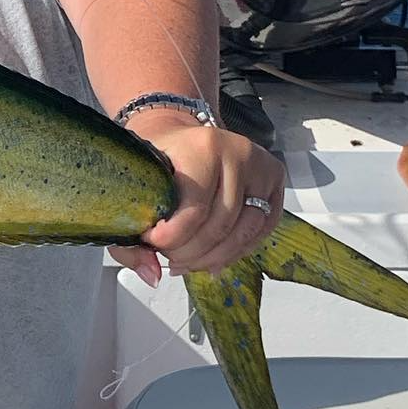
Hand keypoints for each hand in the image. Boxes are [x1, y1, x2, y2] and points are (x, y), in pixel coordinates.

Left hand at [112, 121, 284, 279]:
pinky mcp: (275, 182)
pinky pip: (261, 231)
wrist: (179, 133)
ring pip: (244, 234)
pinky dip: (236, 251)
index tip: (152, 244)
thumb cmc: (160, 156)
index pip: (195, 210)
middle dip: (191, 253)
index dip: (172, 238)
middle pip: (220, 227)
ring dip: (213, 258)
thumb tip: (152, 275)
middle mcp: (239, 153)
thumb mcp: (139, 181)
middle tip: (169, 257)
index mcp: (204, 146)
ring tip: (188, 262)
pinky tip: (213, 257)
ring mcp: (261, 167)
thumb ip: (132, 233)